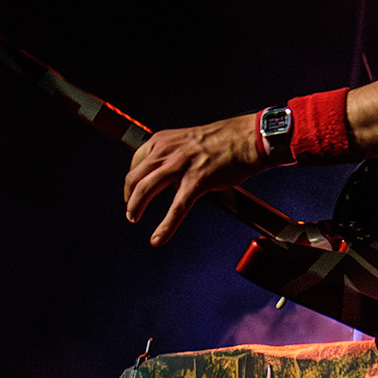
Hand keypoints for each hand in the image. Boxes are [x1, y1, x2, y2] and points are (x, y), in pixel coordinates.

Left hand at [123, 113, 265, 246]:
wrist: (248, 138)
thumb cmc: (224, 140)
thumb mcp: (188, 141)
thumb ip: (173, 155)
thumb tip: (168, 175)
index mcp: (163, 140)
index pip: (136, 162)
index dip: (131, 181)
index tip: (133, 192)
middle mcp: (167, 150)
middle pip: (134, 177)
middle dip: (129, 197)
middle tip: (131, 211)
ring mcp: (180, 166)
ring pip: (145, 190)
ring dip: (135, 208)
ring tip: (134, 219)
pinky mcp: (196, 181)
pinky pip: (176, 208)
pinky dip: (165, 226)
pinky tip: (158, 238)